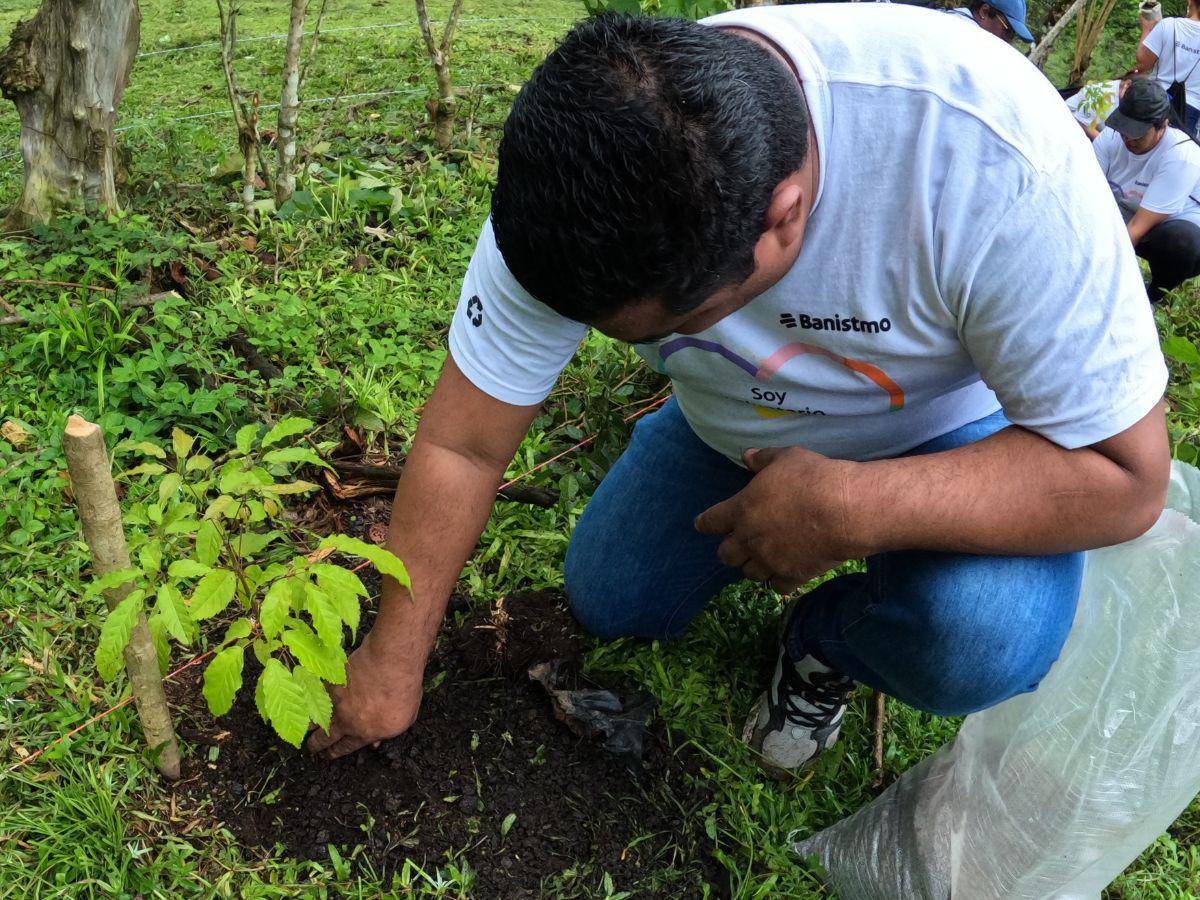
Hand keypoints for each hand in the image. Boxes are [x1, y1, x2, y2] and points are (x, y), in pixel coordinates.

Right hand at [306, 632, 422, 758]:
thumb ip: (386, 733)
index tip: (327, 756)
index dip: (334, 753)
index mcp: (364, 733)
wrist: (390, 662)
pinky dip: (308, 699)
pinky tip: (304, 701)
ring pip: (314, 718)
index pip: (344, 748)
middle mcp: (345, 721)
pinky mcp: (331, 683)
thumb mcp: (403, 720)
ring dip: (307, 725)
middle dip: (316, 745)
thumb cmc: (404, 690)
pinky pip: (315, 695)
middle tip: (311, 748)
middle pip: (325, 738)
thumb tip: (374, 743)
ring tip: (303, 729)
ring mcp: (336, 702)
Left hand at [694, 445, 868, 592]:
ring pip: (748, 573)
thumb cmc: (812, 478)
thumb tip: (746, 455)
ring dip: (752, 566)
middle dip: (729, 550)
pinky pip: (776, 586)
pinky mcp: (792, 575)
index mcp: (741, 510)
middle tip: (737, 544)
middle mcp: (750, 539)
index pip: (710, 522)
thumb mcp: (786, 458)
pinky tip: (783, 574)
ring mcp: (770, 560)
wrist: (845, 510)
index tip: (702, 525)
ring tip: (760, 559)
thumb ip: (762, 459)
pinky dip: (777, 581)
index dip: (705, 523)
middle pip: (725, 555)